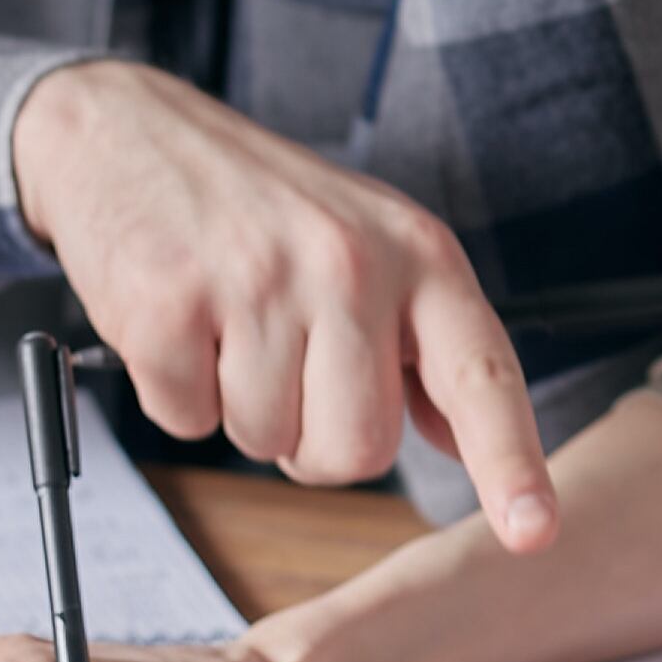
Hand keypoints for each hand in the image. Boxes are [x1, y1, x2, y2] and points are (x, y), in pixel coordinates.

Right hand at [13, 59, 556, 548]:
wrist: (127, 130)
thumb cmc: (260, 204)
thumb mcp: (371, 244)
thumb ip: (423, 344)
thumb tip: (463, 440)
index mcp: (419, 254)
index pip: (481, 374)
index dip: (510, 463)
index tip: (533, 531)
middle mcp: (352, 263)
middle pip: (358, 449)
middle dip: (314, 440)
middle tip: (285, 364)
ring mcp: (260, 280)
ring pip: (266, 442)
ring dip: (239, 409)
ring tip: (228, 323)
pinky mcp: (171, 303)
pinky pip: (186, 422)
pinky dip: (176, 393)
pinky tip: (180, 320)